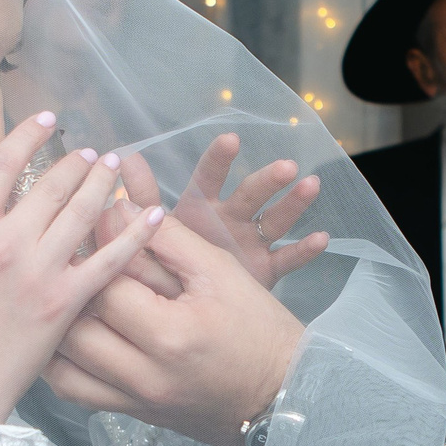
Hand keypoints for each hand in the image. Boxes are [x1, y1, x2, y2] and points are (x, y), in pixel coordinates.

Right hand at [0, 113, 166, 426]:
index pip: (1, 166)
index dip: (27, 136)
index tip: (47, 121)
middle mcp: (5, 244)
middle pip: (50, 184)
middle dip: (75, 161)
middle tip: (90, 152)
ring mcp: (39, 272)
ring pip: (82, 212)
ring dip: (104, 183)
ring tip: (115, 168)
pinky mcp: (65, 303)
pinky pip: (108, 262)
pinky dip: (134, 235)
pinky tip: (152, 216)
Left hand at [43, 217, 303, 445]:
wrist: (281, 393)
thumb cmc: (258, 326)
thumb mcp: (220, 270)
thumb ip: (166, 239)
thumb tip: (115, 209)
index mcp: (169, 334)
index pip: (105, 288)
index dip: (94, 253)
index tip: (92, 229)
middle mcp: (145, 375)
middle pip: (74, 331)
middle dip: (66, 292)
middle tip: (67, 263)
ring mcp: (136, 401)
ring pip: (63, 369)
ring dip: (56, 331)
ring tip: (57, 300)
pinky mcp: (133, 415)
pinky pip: (77, 393)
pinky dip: (61, 366)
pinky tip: (65, 340)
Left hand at [116, 133, 329, 290]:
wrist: (190, 305)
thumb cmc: (170, 258)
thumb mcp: (157, 228)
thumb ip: (142, 196)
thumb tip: (122, 157)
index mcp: (202, 208)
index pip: (210, 178)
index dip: (219, 159)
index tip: (231, 140)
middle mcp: (230, 220)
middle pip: (250, 195)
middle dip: (268, 180)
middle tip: (286, 167)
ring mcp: (251, 243)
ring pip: (275, 220)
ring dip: (293, 203)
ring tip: (311, 185)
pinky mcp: (265, 269)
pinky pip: (288, 258)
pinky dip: (305, 250)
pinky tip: (322, 238)